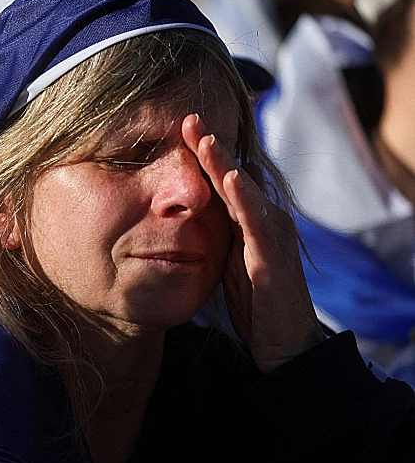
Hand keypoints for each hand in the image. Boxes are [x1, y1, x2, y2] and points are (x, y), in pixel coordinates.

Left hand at [182, 113, 324, 372]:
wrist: (283, 344)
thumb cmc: (255, 301)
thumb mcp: (226, 261)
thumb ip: (213, 235)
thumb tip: (185, 217)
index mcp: (250, 220)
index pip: (223, 180)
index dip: (203, 154)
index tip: (180, 127)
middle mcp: (265, 220)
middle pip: (233, 176)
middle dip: (211, 147)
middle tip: (188, 117)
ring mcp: (272, 236)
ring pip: (244, 191)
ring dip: (223, 163)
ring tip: (203, 136)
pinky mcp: (272, 257)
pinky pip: (256, 222)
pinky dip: (242, 197)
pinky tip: (226, 178)